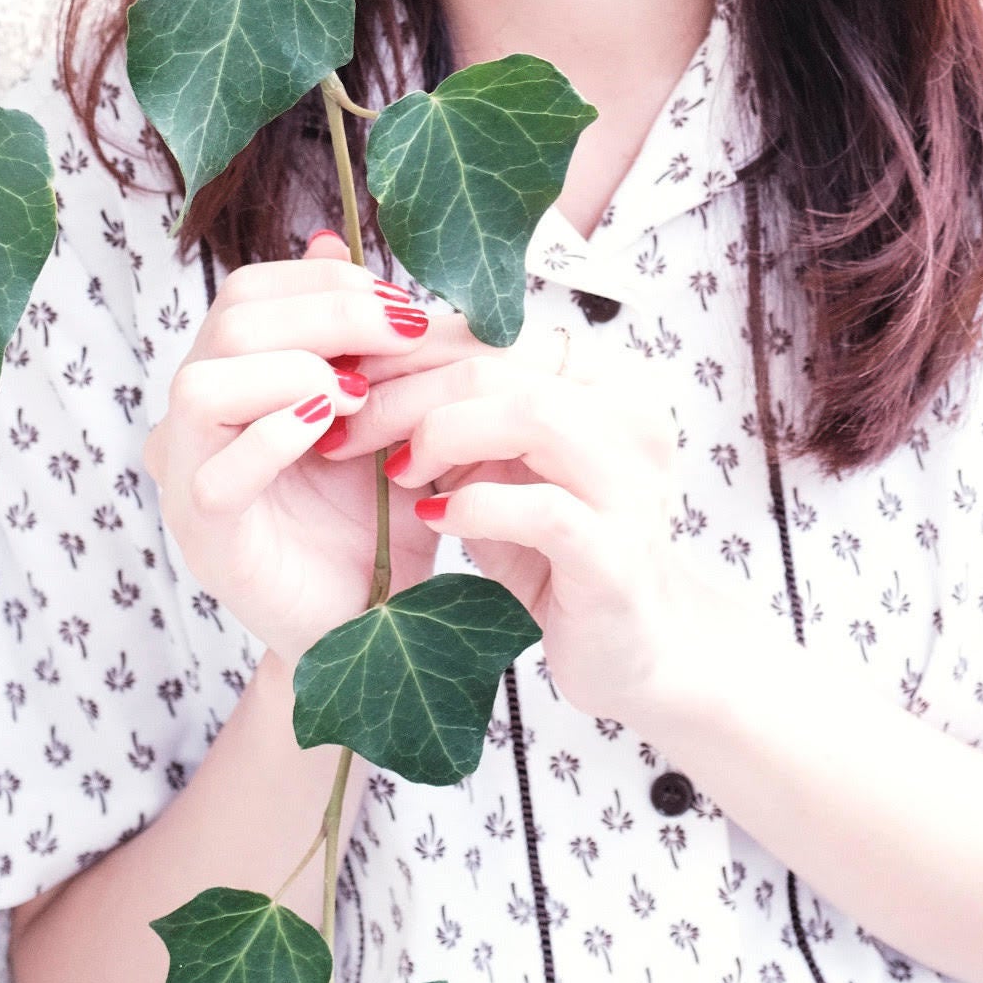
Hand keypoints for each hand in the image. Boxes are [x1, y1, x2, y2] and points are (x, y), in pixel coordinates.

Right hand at [140, 233, 439, 666]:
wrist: (378, 621)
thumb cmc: (374, 510)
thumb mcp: (377, 405)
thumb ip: (351, 332)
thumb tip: (327, 239)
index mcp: (228, 378)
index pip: (250, 291)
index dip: (328, 285)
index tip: (403, 306)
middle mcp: (192, 422)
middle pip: (229, 321)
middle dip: (328, 315)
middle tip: (404, 335)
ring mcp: (187, 480)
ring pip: (202, 382)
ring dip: (295, 369)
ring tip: (359, 393)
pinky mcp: (205, 539)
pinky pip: (218, 472)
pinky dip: (278, 433)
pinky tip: (332, 427)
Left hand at [318, 314, 700, 723]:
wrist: (631, 646)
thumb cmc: (556, 549)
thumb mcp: (506, 467)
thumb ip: (463, 413)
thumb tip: (366, 361)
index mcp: (608, 379)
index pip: (496, 335)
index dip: (413, 349)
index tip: (349, 373)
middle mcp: (634, 416)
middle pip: (501, 369)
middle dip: (407, 393)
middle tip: (348, 427)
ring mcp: (633, 484)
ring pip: (529, 417)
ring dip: (440, 435)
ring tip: (395, 471)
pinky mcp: (617, 555)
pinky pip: (540, 510)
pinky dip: (473, 507)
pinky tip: (433, 517)